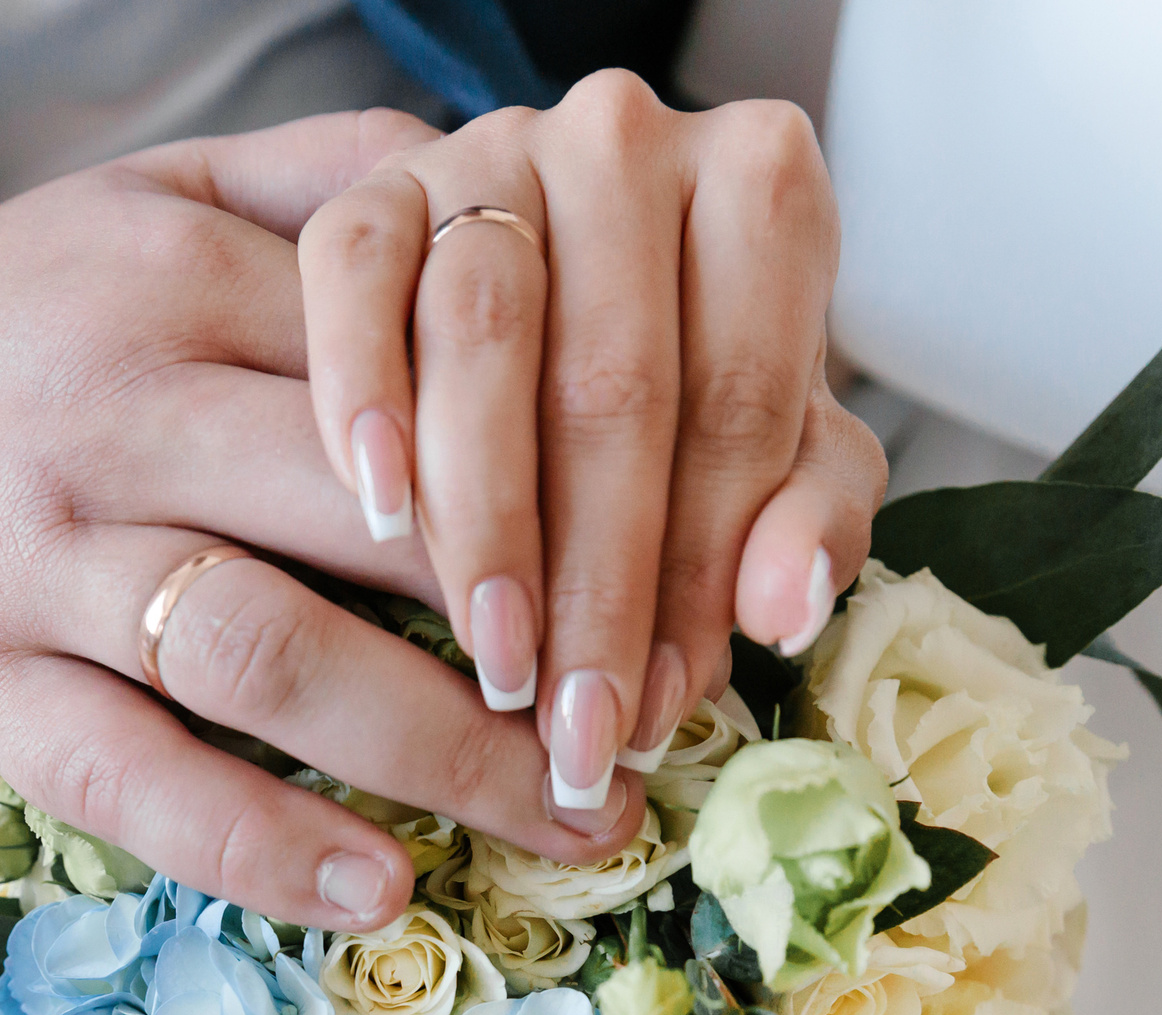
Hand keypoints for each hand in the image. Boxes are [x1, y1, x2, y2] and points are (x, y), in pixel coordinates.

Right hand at [0, 113, 650, 931]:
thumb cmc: (19, 320)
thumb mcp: (149, 199)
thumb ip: (323, 183)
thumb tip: (515, 169)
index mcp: (179, 274)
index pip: (417, 365)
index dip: (570, 465)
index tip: (678, 552)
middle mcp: (111, 406)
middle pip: (367, 511)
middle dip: (546, 620)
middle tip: (665, 710)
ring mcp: (32, 557)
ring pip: (264, 650)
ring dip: (440, 750)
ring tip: (571, 819)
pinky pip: (135, 779)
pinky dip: (264, 844)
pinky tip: (377, 889)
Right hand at [297, 72, 887, 805]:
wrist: (558, 285)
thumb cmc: (683, 391)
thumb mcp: (779, 454)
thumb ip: (808, 519)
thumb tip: (781, 609)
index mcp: (759, 185)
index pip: (742, 395)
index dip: (705, 569)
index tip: (663, 706)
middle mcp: (627, 141)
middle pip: (613, 379)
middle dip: (597, 582)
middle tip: (577, 726)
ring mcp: (491, 151)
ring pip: (482, 330)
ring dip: (486, 517)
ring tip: (495, 659)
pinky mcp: (377, 184)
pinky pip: (352, 272)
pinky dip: (360, 392)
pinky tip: (380, 511)